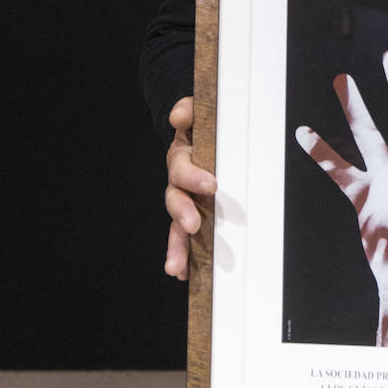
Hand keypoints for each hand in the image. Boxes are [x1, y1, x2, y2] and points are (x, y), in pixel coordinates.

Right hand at [163, 96, 216, 280]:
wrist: (202, 137)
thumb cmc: (204, 128)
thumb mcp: (198, 115)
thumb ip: (190, 111)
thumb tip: (179, 116)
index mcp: (182, 159)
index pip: (183, 169)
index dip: (194, 177)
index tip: (212, 185)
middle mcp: (179, 184)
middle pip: (175, 201)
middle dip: (182, 214)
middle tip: (191, 226)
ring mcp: (186, 203)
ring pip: (176, 227)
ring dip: (176, 248)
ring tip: (175, 269)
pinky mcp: (195, 218)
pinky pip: (187, 240)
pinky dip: (186, 258)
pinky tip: (186, 276)